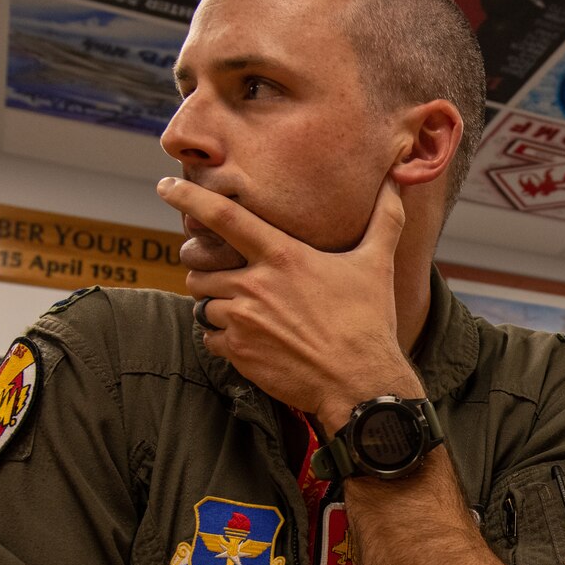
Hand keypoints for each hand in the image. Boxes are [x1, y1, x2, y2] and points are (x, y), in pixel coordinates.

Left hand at [156, 173, 419, 430]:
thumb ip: (384, 219)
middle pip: (199, 266)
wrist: (360, 383)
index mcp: (282, 255)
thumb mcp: (376, 264)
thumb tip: (398, 181)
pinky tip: (247, 339)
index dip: (189, 196)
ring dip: (214, 305)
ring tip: (241, 310)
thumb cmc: (368, 322)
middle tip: (224, 277)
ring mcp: (243, 321)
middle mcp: (256, 285)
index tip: (166, 185)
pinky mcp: (239, 353)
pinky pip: (209, 338)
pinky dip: (220, 337)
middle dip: (204, 270)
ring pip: (202, 303)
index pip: (223, 216)